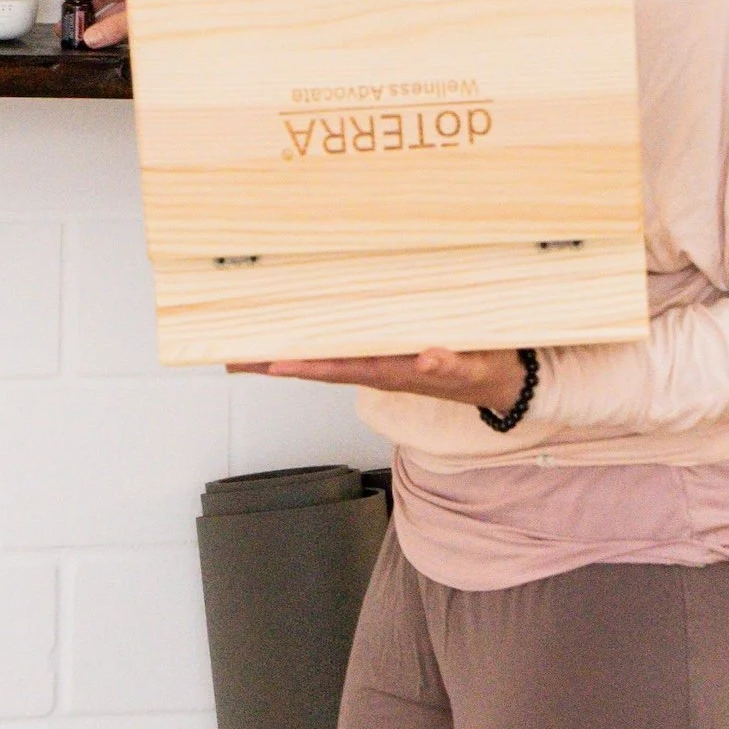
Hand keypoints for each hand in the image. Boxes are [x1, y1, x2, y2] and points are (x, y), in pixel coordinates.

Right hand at [52, 0, 219, 46]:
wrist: (229, 11)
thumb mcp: (146, 7)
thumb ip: (118, 24)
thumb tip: (94, 35)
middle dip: (89, 5)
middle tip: (72, 21)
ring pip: (121, 3)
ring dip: (104, 19)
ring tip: (87, 35)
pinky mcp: (164, 5)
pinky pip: (135, 13)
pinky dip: (121, 25)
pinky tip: (111, 38)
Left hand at [229, 348, 529, 411]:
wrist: (497, 381)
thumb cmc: (481, 369)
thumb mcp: (472, 366)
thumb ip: (450, 363)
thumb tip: (428, 356)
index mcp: (392, 371)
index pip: (339, 368)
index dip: (304, 366)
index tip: (269, 363)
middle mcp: (375, 369)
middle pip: (316, 366)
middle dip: (273, 363)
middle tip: (231, 359)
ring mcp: (376, 363)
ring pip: (321, 360)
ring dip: (282, 357)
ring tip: (243, 353)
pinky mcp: (382, 354)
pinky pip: (338, 351)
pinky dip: (307, 349)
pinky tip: (280, 348)